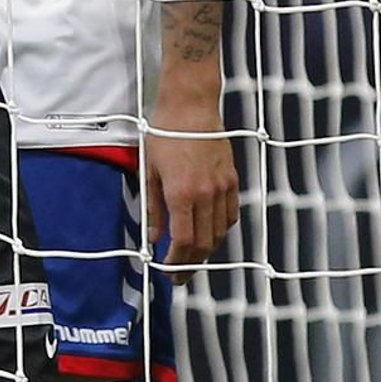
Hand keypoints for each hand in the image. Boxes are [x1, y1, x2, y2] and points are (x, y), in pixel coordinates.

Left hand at [144, 101, 238, 273]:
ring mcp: (222, 187)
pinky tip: (210, 232)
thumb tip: (152, 237)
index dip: (176, 262)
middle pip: (204, 243)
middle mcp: (205, 194)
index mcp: (181, 194)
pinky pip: (231, 214)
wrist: (191, 106)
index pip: (183, 242)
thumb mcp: (149, 171)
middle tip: (180, 275)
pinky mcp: (232, 179)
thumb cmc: (165, 134)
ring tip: (193, 257)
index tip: (167, 270)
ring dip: (207, 250)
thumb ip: (152, 208)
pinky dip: (221, 229)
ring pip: (219, 232)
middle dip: (191, 264)